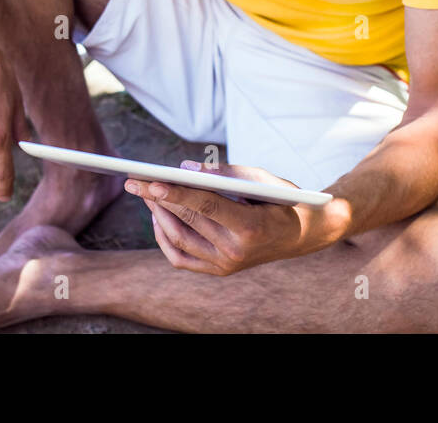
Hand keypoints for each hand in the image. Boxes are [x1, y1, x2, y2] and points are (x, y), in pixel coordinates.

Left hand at [126, 162, 324, 274]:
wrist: (303, 235)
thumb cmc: (283, 199)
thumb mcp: (262, 178)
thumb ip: (224, 172)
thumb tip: (185, 168)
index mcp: (250, 227)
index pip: (205, 206)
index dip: (176, 193)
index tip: (150, 181)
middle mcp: (236, 252)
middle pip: (187, 221)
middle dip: (157, 199)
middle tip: (134, 180)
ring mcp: (226, 265)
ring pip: (179, 239)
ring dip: (157, 215)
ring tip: (144, 193)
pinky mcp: (219, 271)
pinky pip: (180, 257)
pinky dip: (164, 237)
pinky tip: (157, 217)